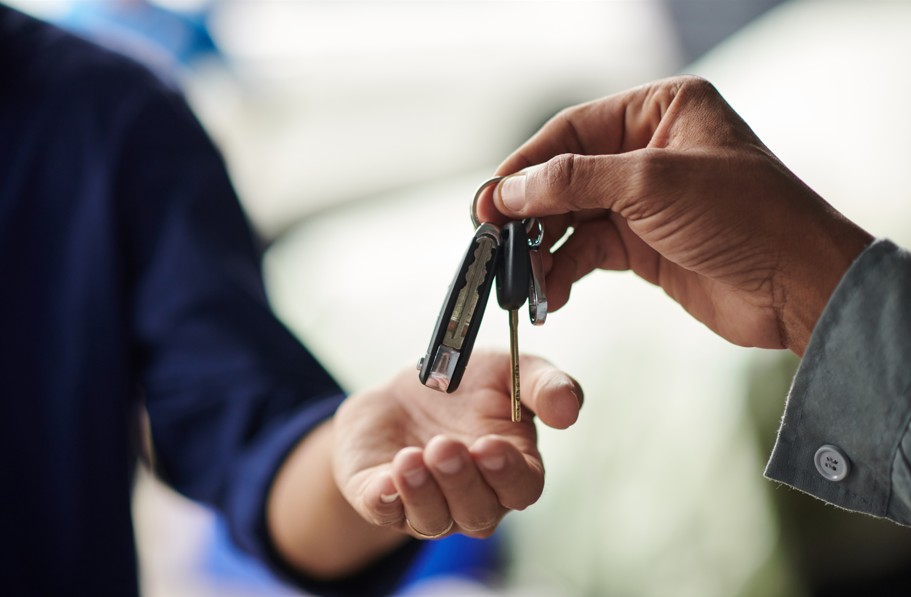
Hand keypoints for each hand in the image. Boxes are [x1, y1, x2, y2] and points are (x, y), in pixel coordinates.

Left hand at [333, 350, 581, 540]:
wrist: (402, 391)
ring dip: (423, 491)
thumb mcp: (508, 370)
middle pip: (478, 511)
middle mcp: (472, 497)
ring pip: (432, 518)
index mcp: (511, 469)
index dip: (507, 473)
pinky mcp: (381, 498)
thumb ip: (544, 386)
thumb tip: (569, 409)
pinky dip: (385, 500)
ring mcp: (427, 504)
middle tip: (445, 447)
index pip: (520, 488)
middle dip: (461, 481)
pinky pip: (383, 511)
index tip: (489, 447)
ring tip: (411, 457)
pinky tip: (385, 481)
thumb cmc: (466, 386)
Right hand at [475, 76, 871, 354]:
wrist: (797, 287)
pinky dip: (564, 271)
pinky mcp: (645, 245)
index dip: (525, 165)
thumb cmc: (744, 216)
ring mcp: (645, 200)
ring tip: (519, 279)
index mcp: (658, 111)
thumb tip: (508, 189)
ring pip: (572, 218)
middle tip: (493, 242)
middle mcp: (648, 150)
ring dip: (543, 249)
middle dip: (529, 213)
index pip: (571, 131)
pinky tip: (549, 293)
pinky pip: (588, 251)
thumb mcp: (651, 184)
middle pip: (565, 176)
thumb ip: (573, 182)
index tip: (489, 200)